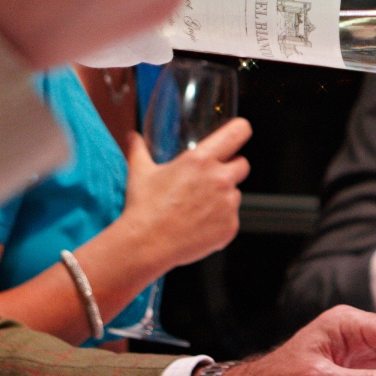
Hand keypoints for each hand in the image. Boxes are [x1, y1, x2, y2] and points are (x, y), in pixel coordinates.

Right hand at [119, 118, 249, 275]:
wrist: (146, 244)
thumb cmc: (144, 207)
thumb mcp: (140, 172)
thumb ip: (139, 149)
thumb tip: (132, 136)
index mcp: (201, 159)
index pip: (238, 132)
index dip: (239, 131)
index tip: (236, 135)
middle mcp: (220, 179)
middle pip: (242, 164)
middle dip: (230, 169)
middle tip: (208, 181)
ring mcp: (228, 204)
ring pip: (235, 194)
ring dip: (222, 198)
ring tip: (196, 208)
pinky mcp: (230, 227)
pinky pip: (231, 219)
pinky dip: (219, 221)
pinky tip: (198, 226)